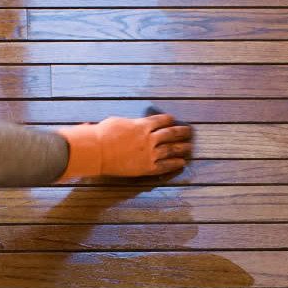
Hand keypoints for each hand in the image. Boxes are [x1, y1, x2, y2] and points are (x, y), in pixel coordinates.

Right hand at [56, 113, 192, 179]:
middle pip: (170, 133)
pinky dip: (175, 163)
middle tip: (189, 131)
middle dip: (181, 132)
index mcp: (142, 125)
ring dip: (182, 147)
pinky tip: (182, 163)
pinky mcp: (147, 167)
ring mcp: (150, 153)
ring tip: (190, 147)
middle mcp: (149, 138)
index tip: (173, 119)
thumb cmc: (102, 135)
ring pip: (172, 149)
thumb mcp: (115, 122)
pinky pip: (165, 165)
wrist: (97, 151)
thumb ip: (126, 123)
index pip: (160, 120)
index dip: (168, 120)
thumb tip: (125, 123)